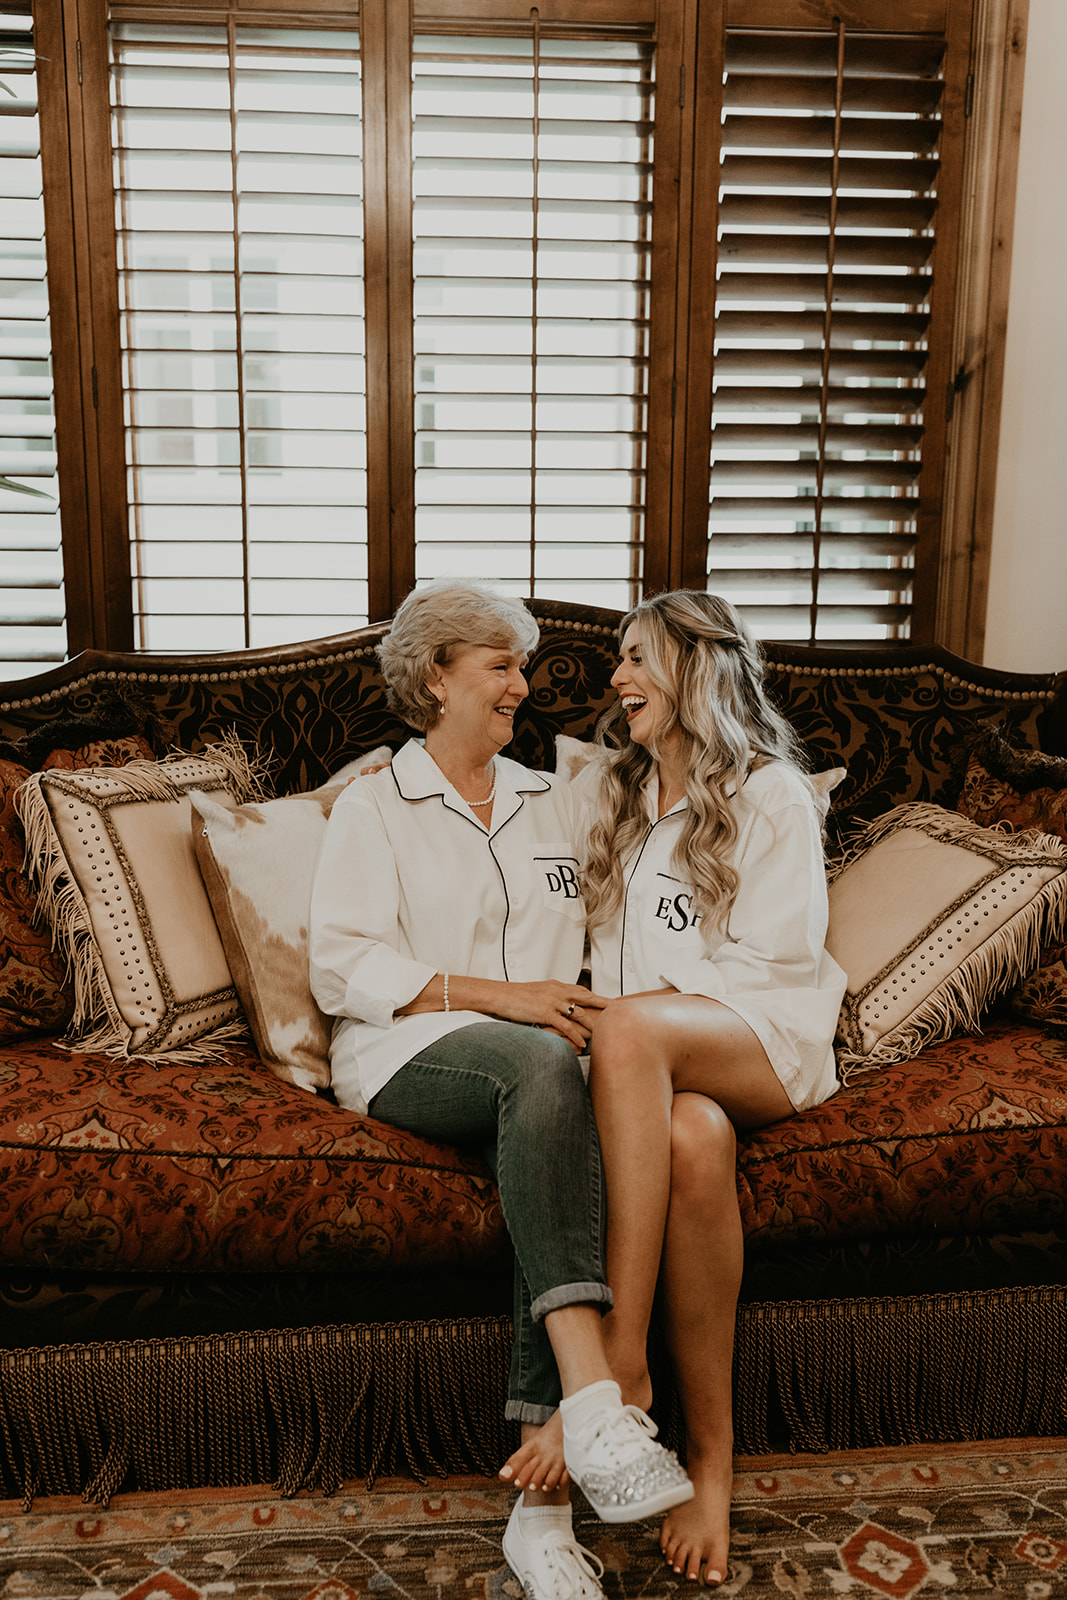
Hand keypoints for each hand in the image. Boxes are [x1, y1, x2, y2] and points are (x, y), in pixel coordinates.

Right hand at [494, 981, 609, 1051]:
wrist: (500, 995)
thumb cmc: (517, 996)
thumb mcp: (538, 992)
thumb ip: (553, 997)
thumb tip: (562, 1006)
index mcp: (557, 986)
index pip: (583, 991)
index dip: (598, 998)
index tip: (612, 1002)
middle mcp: (558, 991)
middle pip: (587, 998)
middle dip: (604, 1006)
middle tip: (620, 1013)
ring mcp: (552, 1001)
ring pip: (579, 1013)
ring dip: (592, 1025)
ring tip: (605, 1033)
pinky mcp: (545, 1012)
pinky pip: (565, 1026)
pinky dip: (576, 1036)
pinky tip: (583, 1044)